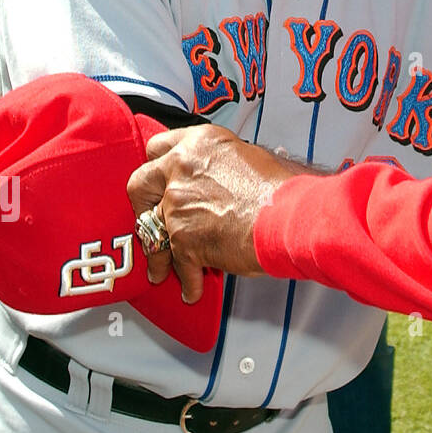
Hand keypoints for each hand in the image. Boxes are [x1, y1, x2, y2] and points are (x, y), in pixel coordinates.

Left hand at [126, 126, 303, 301]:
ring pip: (153, 232)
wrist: (291, 216)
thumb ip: (222, 165)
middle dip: (141, 206)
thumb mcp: (251, 156)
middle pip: (140, 184)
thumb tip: (219, 178)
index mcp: (199, 145)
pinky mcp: (183, 240)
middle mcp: (182, 170)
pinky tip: (193, 287)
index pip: (158, 147)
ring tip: (163, 270)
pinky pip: (178, 265)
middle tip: (148, 218)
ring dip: (159, 255)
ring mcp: (178, 205)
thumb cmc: (283, 189)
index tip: (157, 179)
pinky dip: (188, 281)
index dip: (156, 167)